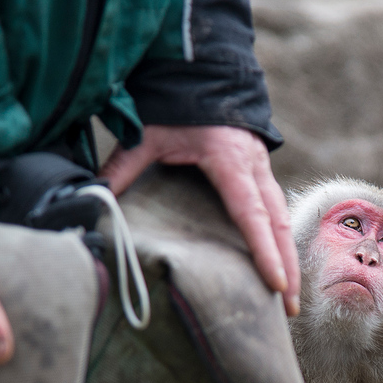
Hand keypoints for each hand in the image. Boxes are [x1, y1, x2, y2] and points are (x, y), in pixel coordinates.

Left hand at [100, 124, 299, 315]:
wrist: (202, 72)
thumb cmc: (175, 104)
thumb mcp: (147, 133)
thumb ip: (122, 167)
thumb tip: (93, 197)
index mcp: (230, 161)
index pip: (250, 214)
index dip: (263, 250)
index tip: (275, 283)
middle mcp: (254, 168)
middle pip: (278, 225)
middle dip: (286, 267)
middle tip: (288, 310)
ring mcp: (262, 171)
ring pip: (283, 220)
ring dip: (288, 259)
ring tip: (288, 301)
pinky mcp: (260, 175)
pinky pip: (276, 213)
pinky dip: (280, 242)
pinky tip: (280, 269)